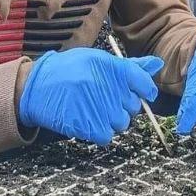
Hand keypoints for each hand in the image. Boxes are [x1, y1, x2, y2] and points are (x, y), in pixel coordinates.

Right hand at [18, 49, 163, 145]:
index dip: (146, 89)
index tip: (144, 93)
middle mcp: (105, 86)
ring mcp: (96, 107)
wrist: (38, 86)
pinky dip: (102, 132)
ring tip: (98, 110)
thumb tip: (157, 64)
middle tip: (109, 99)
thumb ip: (130, 66)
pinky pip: (107, 136)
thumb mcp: (98, 60)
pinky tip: (91, 121)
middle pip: (133, 106)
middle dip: (125, 105)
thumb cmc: (70, 70)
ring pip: (122, 123)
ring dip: (114, 120)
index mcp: (110, 66)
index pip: (141, 80)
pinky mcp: (86, 125)